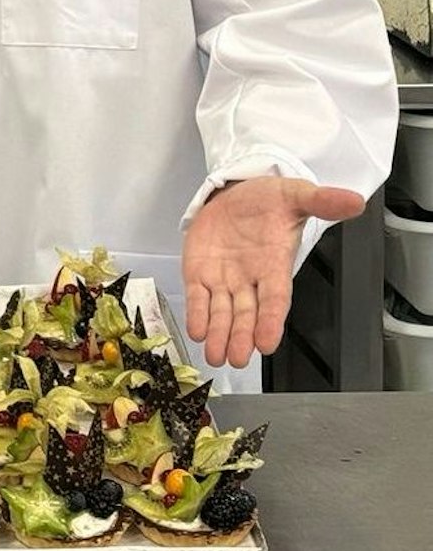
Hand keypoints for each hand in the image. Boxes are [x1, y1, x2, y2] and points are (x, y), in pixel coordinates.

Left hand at [182, 177, 364, 366]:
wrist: (238, 192)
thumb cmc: (269, 199)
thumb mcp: (296, 195)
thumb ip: (322, 201)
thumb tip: (354, 201)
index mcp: (274, 264)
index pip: (275, 298)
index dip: (271, 321)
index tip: (268, 343)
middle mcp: (250, 278)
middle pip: (247, 313)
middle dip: (242, 336)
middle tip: (237, 358)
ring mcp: (224, 277)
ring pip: (222, 312)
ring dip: (219, 334)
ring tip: (216, 356)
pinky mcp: (199, 270)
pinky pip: (198, 296)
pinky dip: (197, 314)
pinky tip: (197, 332)